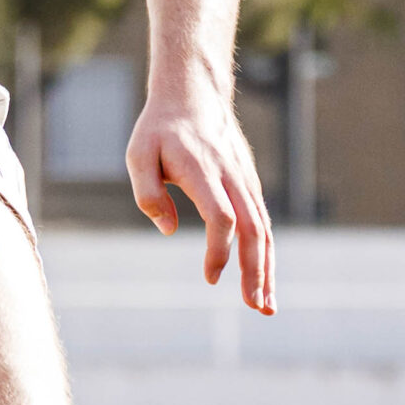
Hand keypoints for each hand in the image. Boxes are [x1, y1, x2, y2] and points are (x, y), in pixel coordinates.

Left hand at [125, 83, 273, 313]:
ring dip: (267, 269)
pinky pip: (263, 223)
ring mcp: (246, 181)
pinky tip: (261, 278)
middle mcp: (233, 177)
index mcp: (204, 171)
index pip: (223, 216)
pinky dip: (266, 253)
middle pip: (255, 229)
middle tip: (256, 307)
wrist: (193, 97)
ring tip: (264, 305)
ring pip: (265, 230)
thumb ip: (147, 193)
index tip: (210, 277)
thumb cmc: (158, 131)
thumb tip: (168, 229)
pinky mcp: (250, 185)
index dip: (221, 248)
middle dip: (256, 271)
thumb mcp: (138, 154)